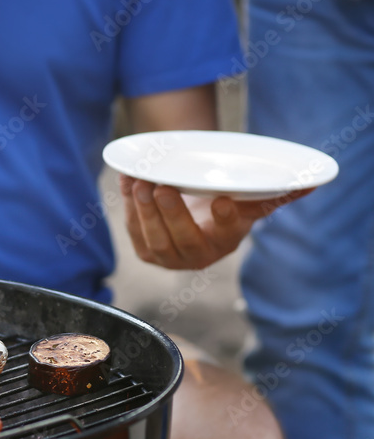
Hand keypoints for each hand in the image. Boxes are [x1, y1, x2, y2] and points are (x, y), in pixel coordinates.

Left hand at [119, 174, 311, 269]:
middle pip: (182, 239)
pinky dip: (126, 205)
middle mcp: (196, 256)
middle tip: (162, 187)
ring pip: (153, 239)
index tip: (221, 200)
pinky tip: (126, 181)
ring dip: (143, 211)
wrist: (192, 211)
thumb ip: (276, 193)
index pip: (227, 231)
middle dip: (171, 214)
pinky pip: (133, 230)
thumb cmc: (224, 203)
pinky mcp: (144, 251)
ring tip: (139, 183)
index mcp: (225, 243)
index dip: (225, 218)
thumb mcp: (248, 200)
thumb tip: (313, 182)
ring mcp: (167, 257)